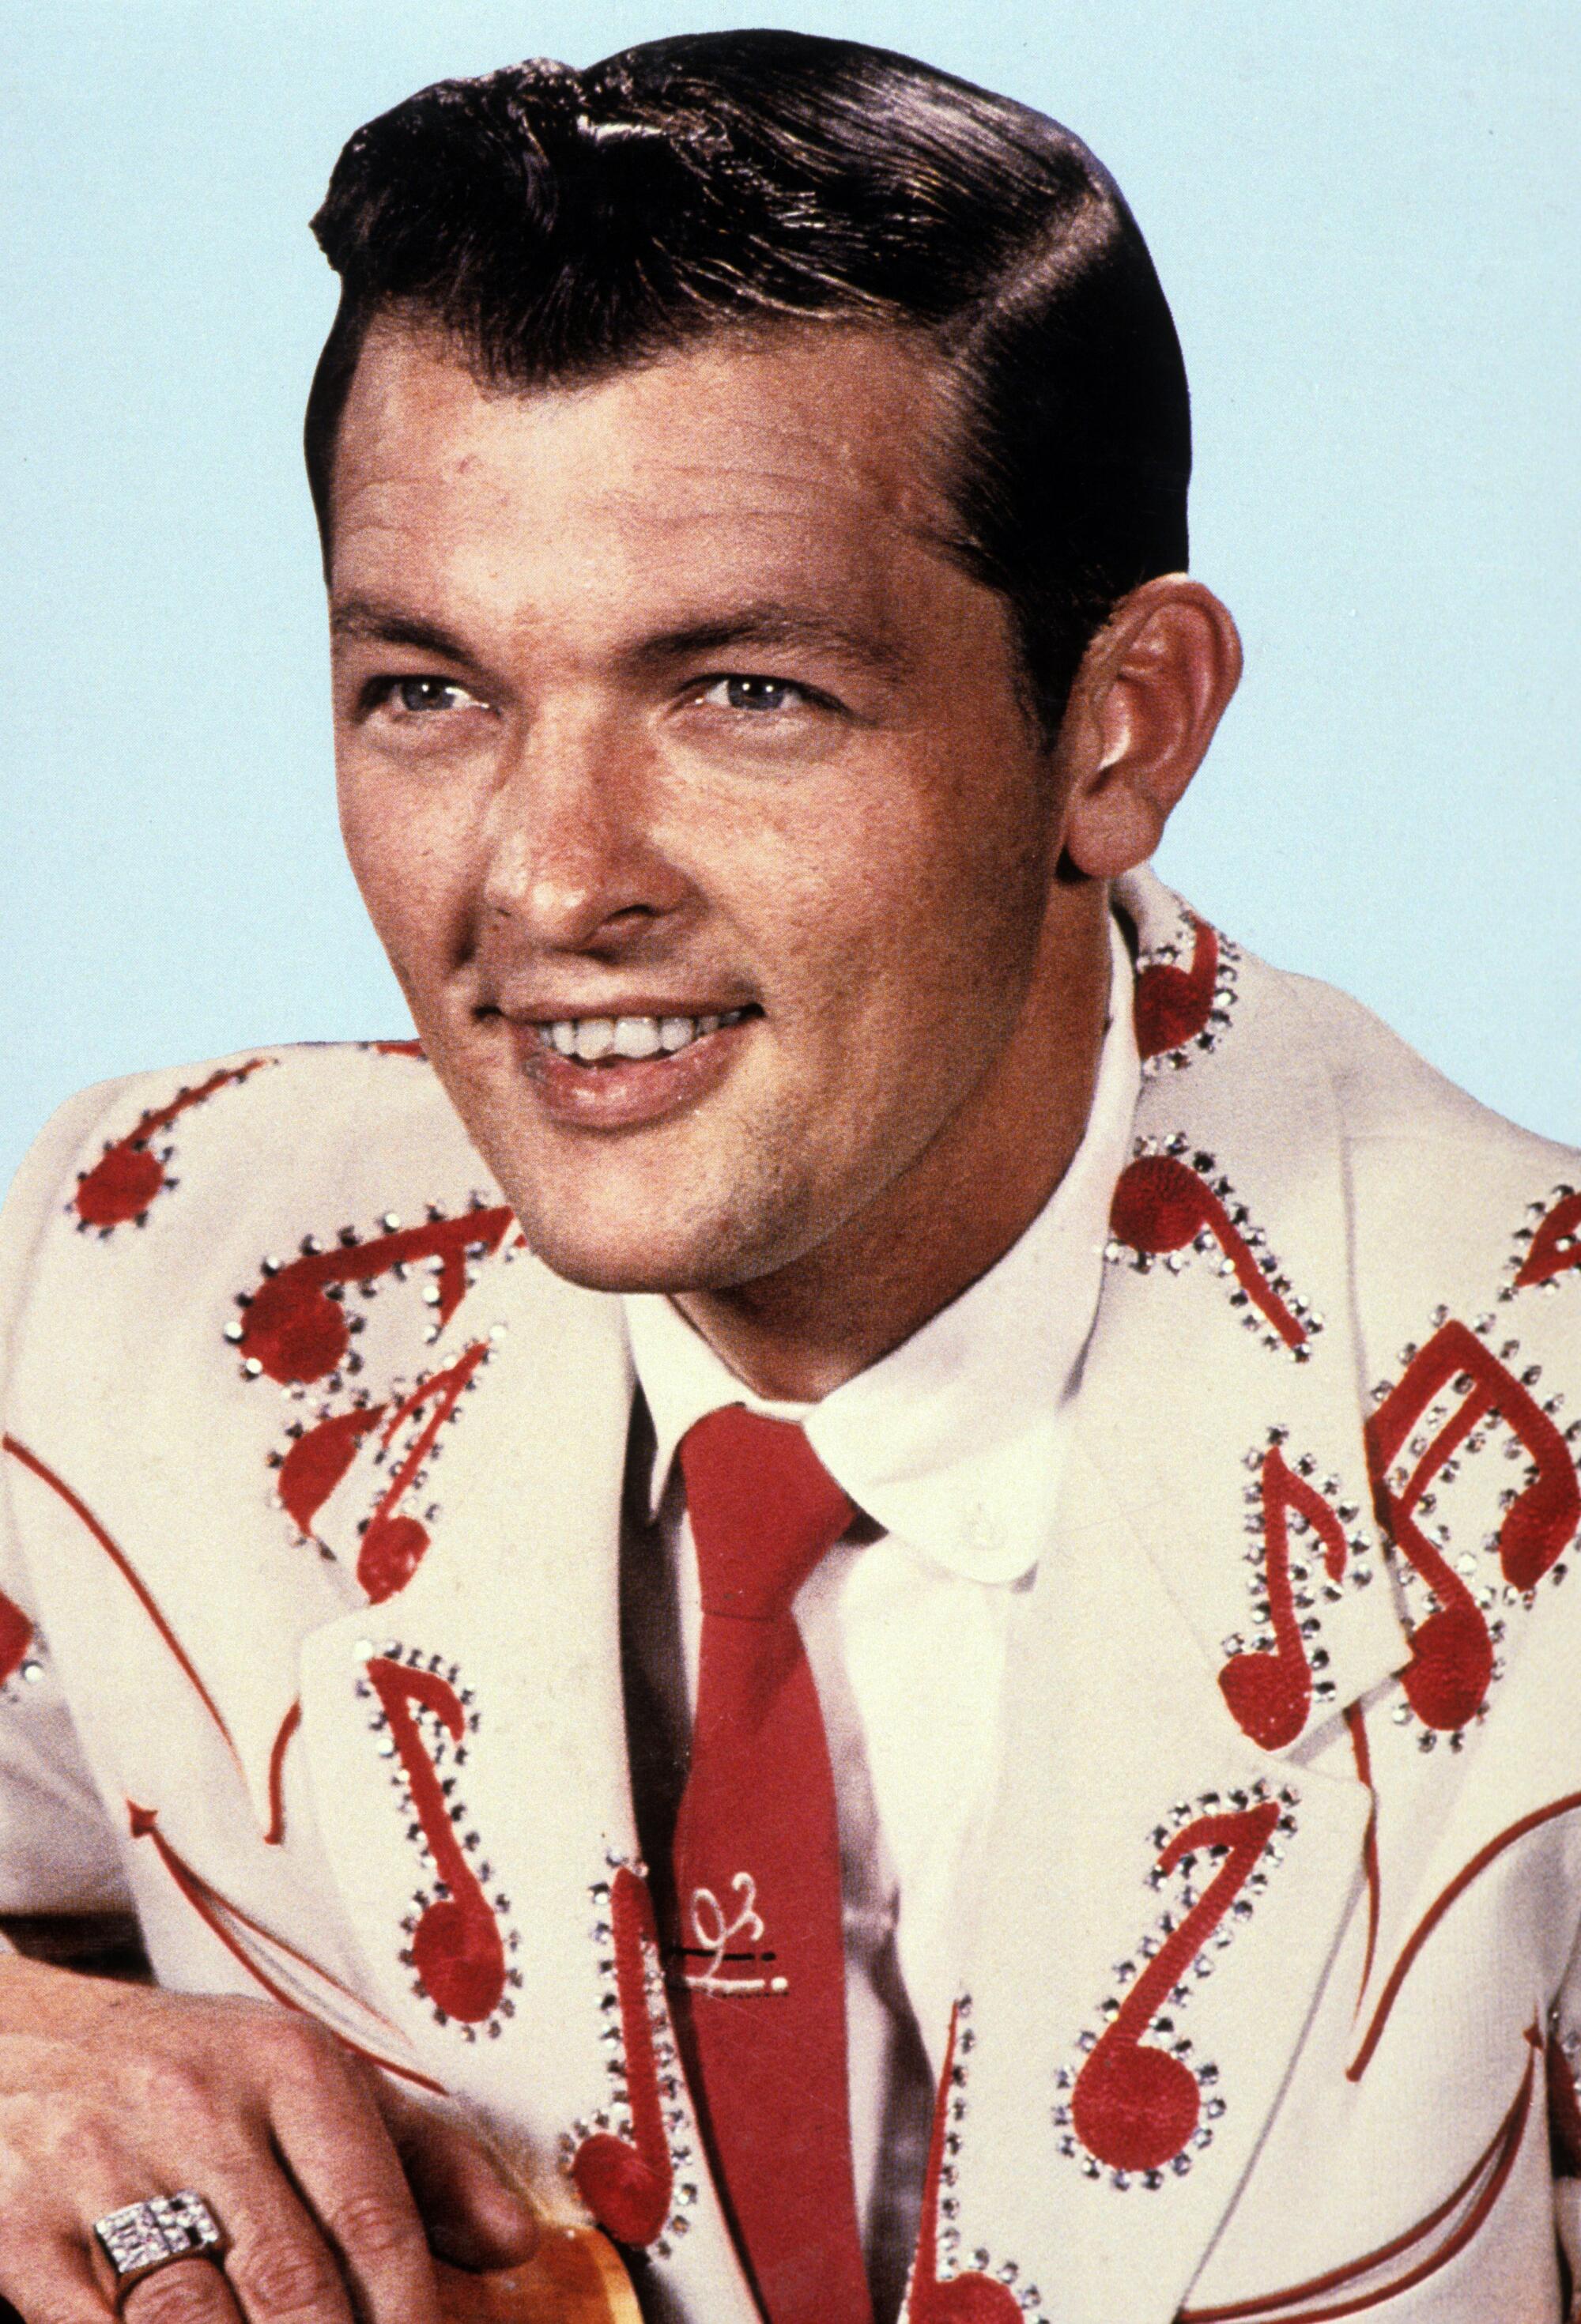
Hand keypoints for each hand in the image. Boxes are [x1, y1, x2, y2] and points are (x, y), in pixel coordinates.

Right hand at [0, 1956, 535, 2321]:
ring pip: (192, 2319)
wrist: (24, 2036)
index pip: (372, 2216)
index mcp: (289, 2066)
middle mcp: (199, 2107)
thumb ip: (423, 2159)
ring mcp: (103, 2167)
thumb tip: (516, 2245)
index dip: (411, 2318)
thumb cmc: (197, 2074)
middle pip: (291, 2281)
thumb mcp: (314, 2080)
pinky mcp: (25, 2229)